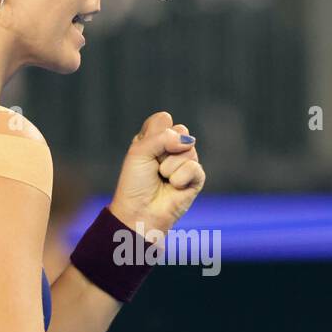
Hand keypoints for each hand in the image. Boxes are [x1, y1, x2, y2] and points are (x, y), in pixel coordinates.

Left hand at [107, 112, 204, 237]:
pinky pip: (194, 167)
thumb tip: (188, 141)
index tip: (144, 151)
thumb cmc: (135, 184)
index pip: (163, 119)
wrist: (140, 212)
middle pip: (180, 130)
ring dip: (169, 166)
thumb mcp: (139, 152)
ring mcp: (185, 163)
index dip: (154, 133)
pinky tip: (174, 187)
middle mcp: (171, 149)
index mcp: (154, 139)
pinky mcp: (196, 178)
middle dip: (164, 148)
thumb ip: (161, 137)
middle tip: (155, 166)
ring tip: (163, 178)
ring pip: (188, 149)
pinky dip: (180, 178)